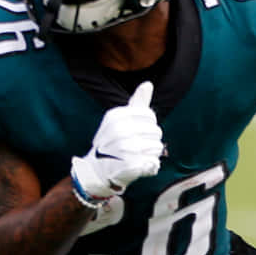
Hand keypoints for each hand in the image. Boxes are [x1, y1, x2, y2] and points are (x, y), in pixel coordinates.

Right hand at [70, 81, 163, 201]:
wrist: (97, 170)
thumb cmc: (112, 142)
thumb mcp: (120, 120)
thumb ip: (137, 103)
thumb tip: (148, 84)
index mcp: (116, 116)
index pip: (150, 116)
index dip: (147, 125)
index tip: (136, 133)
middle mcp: (120, 130)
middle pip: (156, 131)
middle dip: (150, 140)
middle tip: (135, 148)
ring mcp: (125, 148)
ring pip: (157, 147)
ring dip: (152, 154)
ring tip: (137, 157)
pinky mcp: (131, 165)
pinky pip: (154, 162)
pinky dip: (151, 166)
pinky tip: (140, 167)